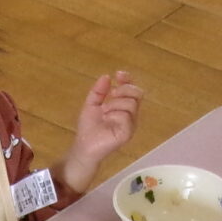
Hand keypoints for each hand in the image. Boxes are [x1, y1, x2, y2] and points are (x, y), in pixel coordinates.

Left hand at [60, 72, 142, 193]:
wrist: (84, 146)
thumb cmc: (89, 128)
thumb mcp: (91, 104)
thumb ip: (98, 91)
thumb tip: (106, 76)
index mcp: (123, 106)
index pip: (133, 89)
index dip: (128, 80)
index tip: (118, 75)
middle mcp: (130, 114)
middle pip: (137, 93)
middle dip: (123, 90)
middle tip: (110, 95)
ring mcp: (131, 124)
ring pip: (131, 103)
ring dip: (114, 104)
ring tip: (104, 113)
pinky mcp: (127, 133)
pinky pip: (126, 116)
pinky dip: (114, 115)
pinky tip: (106, 120)